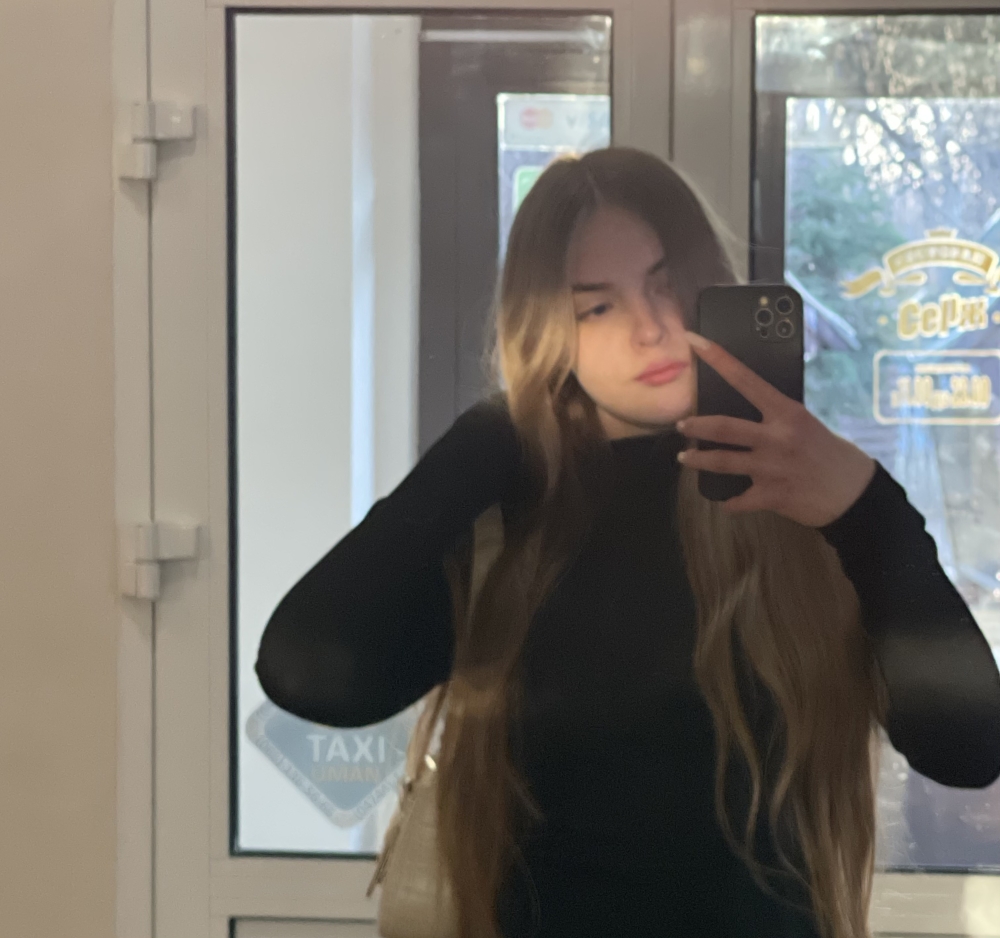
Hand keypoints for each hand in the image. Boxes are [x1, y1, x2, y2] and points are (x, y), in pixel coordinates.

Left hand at [676, 331, 875, 527]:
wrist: (854, 492)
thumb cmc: (828, 452)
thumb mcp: (804, 423)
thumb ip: (774, 417)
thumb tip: (742, 409)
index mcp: (786, 412)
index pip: (745, 379)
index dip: (718, 359)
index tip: (693, 341)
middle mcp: (777, 437)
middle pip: (724, 427)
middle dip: (696, 426)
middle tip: (680, 425)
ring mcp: (772, 467)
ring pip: (723, 462)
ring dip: (698, 461)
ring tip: (684, 458)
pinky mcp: (772, 495)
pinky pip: (739, 500)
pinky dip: (729, 502)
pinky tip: (724, 500)